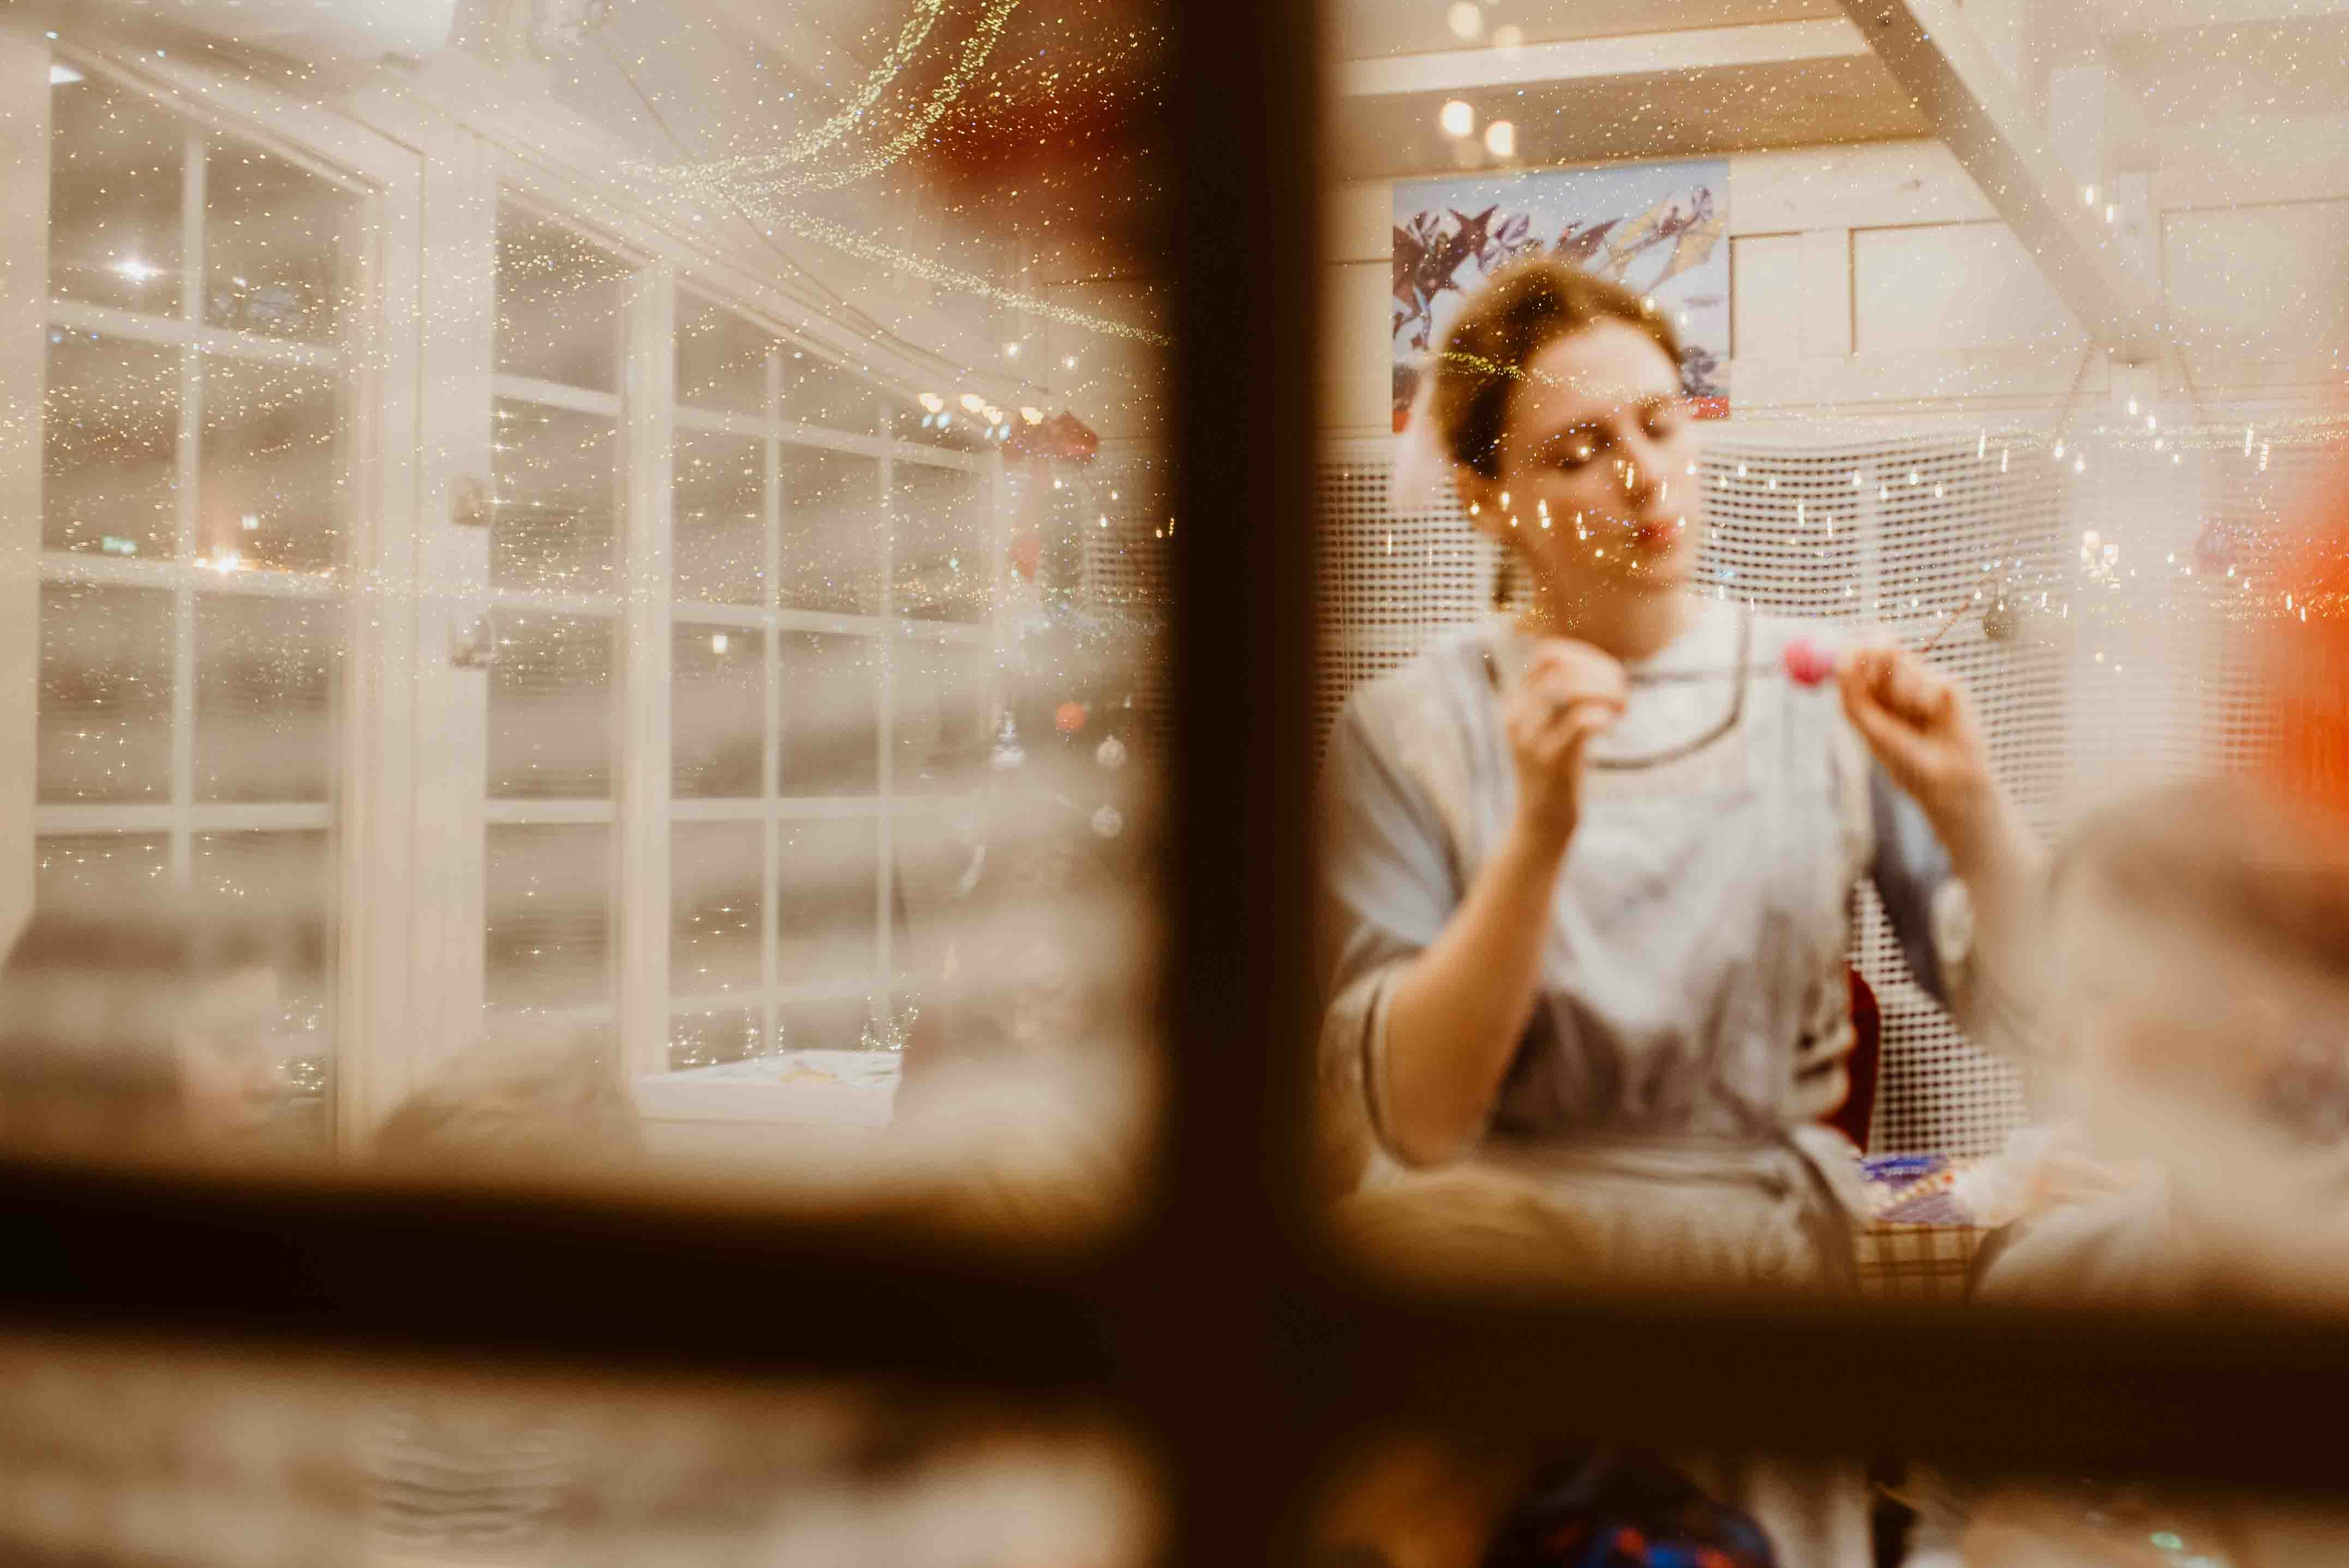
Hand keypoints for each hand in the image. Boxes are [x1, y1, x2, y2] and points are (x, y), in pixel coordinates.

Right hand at [1505, 639, 1627, 849]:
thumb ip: (1560, 695)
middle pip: (1563, 666)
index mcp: (1513, 703)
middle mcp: (1517, 717)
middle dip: (1601, 672)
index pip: (1549, 654)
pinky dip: (1605, 716)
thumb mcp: (1548, 726)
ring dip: (1607, 692)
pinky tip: (1612, 726)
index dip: (1584, 655)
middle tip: (1620, 693)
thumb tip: (1595, 663)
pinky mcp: (1553, 761)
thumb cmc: (1554, 768)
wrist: (1540, 821)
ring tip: (1621, 707)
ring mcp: (1532, 739)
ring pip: (1573, 690)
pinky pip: (1583, 721)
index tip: (1606, 674)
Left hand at [1836, 640, 1993, 831]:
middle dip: (1875, 652)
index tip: (1847, 648)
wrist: (1944, 777)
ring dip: (1900, 688)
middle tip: (1872, 654)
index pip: (1858, 662)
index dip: (1852, 652)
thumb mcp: (1870, 728)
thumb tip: (1840, 662)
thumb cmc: (1904, 757)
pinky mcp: (1947, 685)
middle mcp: (1895, 684)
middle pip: (1881, 651)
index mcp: (1871, 694)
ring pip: (1904, 663)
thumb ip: (1854, 696)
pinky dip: (1925, 699)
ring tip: (1910, 717)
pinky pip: (1930, 679)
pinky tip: (1933, 717)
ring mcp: (1922, 682)